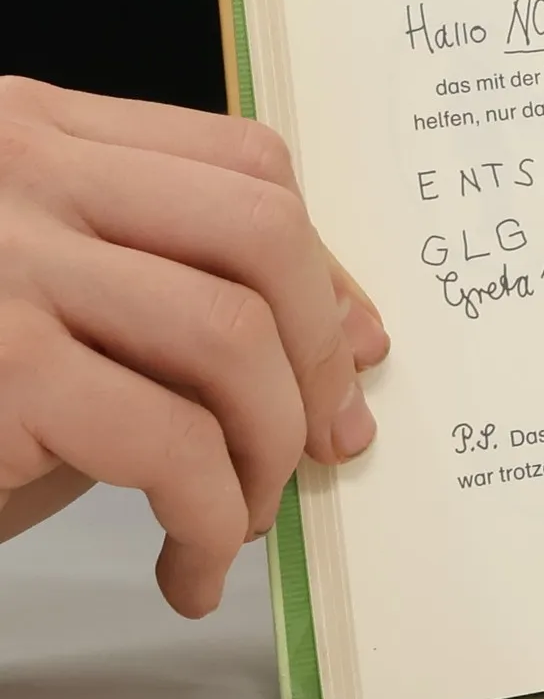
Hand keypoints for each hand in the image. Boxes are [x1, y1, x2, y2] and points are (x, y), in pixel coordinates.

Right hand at [0, 78, 388, 614]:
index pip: (243, 162)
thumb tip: (339, 344)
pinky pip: (171, 440)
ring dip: (267, 447)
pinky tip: (190, 566)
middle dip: (319, 349)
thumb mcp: (42, 306)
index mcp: (38, 132)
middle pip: (261, 230)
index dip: (324, 264)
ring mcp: (3, 261)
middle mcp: (21, 170)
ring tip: (244, 517)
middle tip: (324, 441)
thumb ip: (155, 294)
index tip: (354, 348)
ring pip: (232, 333)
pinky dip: (211, 517)